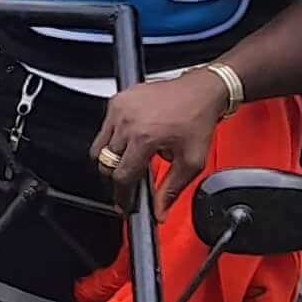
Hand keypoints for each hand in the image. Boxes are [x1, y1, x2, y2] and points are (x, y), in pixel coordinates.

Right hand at [89, 71, 230, 212]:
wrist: (201, 90)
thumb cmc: (198, 119)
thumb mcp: (191, 161)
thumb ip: (171, 189)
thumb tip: (159, 211)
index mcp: (144, 137)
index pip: (121, 176)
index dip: (122, 196)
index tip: (125, 204)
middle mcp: (127, 122)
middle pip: (105, 164)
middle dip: (115, 178)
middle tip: (130, 183)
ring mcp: (120, 109)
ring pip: (99, 147)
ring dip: (111, 159)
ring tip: (131, 160)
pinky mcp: (118, 100)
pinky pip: (105, 127)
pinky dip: (113, 138)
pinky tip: (131, 140)